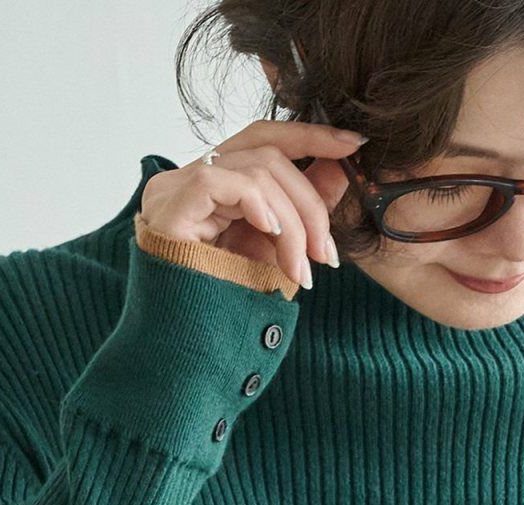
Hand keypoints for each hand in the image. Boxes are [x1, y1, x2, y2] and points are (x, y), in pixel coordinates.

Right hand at [140, 119, 364, 287]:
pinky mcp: (170, 203)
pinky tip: (270, 237)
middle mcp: (194, 179)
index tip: (354, 145)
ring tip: (300, 272)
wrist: (188, 348)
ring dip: (292, 224)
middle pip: (268, 154)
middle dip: (310, 203)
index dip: (310, 136)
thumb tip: (340, 171)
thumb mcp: (276, 253)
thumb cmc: (228, 308)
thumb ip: (302, 211)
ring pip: (256, 171)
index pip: (265, 138)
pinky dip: (258, 206)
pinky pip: (224, 181)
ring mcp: (176, 187)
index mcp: (218, 186)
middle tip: (327, 255)